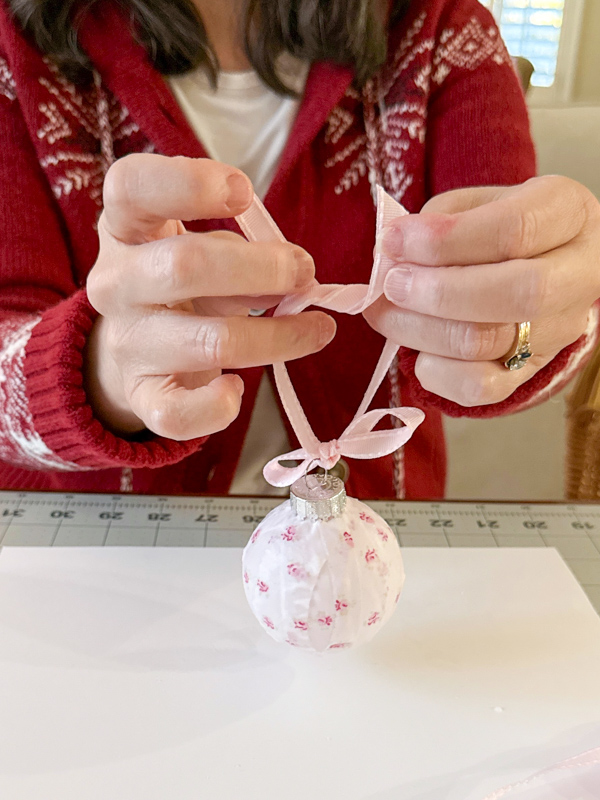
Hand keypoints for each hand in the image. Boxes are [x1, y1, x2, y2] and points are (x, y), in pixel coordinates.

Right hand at [85, 154, 335, 438]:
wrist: (135, 348)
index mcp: (125, 228)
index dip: (188, 182)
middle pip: (184, 266)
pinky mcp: (141, 395)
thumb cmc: (184, 284)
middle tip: (305, 272)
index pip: (131, 187)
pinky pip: (176, 414)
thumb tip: (298, 275)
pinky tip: (237, 390)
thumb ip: (240, 250)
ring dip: (276, 336)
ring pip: (206, 342)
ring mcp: (126, 342)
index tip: (244, 192)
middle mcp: (115, 283)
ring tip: (316, 329)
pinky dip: (217, 407)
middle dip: (262, 268)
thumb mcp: (201, 247)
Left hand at [363, 176, 599, 405]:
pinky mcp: (529, 374)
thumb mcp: (473, 203)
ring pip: (488, 343)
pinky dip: (433, 370)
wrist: (532, 269)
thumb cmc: (495, 228)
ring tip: (385, 310)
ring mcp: (557, 333)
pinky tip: (415, 346)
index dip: (445, 239)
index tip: (394, 241)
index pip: (515, 229)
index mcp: (569, 215)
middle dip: (438, 291)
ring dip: (420, 329)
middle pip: (518, 293)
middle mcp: (578, 277)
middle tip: (392, 284)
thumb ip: (436, 220)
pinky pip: (478, 388)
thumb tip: (392, 255)